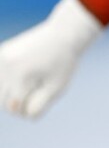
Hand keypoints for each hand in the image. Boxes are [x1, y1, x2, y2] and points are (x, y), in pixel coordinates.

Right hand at [0, 0, 101, 117]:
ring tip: (30, 84)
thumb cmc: (63, 63)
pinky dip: (6, 81)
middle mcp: (6, 64)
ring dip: (10, 93)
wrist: (62, 34)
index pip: (15, 107)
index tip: (42, 100)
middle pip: (2, 101)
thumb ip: (38, 105)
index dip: (29, 110)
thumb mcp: (57, 88)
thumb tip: (19, 112)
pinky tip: (24, 75)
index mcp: (21, 74)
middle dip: (18, 103)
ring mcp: (0, 57)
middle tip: (37, 93)